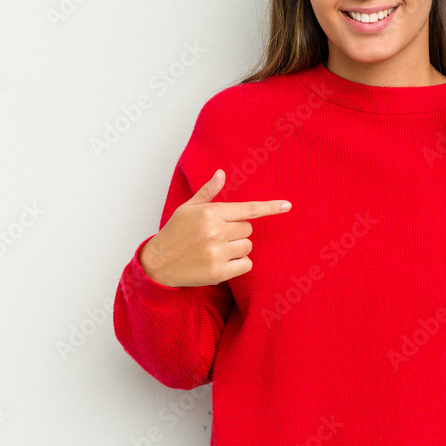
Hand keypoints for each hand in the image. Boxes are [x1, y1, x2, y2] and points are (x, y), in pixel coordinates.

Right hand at [139, 169, 291, 287]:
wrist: (158, 263)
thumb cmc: (175, 232)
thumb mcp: (188, 208)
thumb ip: (208, 192)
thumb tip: (221, 173)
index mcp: (210, 213)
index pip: (248, 209)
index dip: (270, 207)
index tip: (288, 206)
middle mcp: (215, 231)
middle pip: (248, 229)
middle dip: (237, 231)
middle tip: (216, 236)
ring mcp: (217, 252)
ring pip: (247, 246)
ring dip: (237, 248)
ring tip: (215, 249)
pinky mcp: (218, 272)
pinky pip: (246, 265)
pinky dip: (238, 264)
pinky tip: (220, 262)